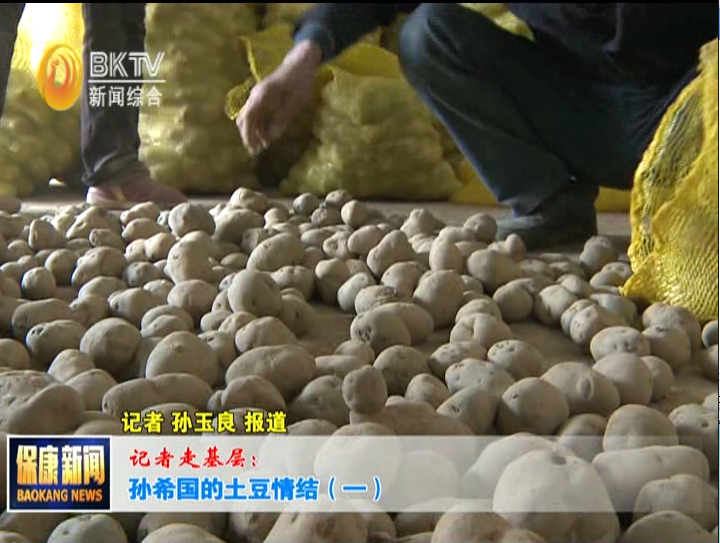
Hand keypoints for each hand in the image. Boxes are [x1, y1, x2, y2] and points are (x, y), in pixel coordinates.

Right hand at [237, 40, 321, 155]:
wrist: (300, 63)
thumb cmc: (299, 82)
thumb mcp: (294, 104)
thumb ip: (282, 120)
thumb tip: (272, 137)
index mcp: (262, 96)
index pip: (248, 118)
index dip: (248, 134)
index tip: (252, 148)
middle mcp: (255, 96)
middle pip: (244, 119)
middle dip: (248, 136)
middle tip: (255, 152)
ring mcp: (258, 96)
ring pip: (249, 117)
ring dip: (253, 132)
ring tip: (261, 147)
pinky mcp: (263, 97)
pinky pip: (256, 114)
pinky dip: (258, 125)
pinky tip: (265, 135)